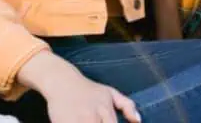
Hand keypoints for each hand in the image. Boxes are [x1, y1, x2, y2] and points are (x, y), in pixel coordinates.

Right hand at [19, 52, 140, 122]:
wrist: (62, 81)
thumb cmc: (89, 89)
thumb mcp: (111, 93)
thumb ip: (127, 106)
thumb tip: (138, 121)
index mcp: (105, 110)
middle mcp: (91, 116)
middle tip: (97, 122)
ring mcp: (76, 120)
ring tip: (89, 121)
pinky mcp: (62, 122)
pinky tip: (78, 122)